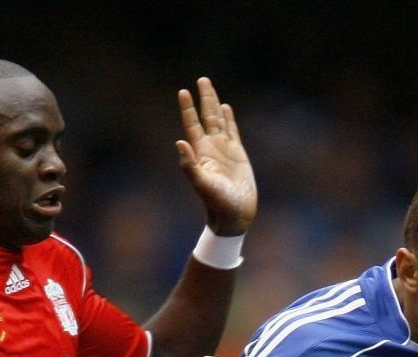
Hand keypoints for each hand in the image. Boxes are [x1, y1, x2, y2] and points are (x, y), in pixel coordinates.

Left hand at [174, 78, 255, 235]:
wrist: (234, 214)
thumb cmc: (217, 203)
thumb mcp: (203, 184)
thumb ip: (190, 165)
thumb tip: (179, 142)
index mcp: (200, 153)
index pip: (192, 125)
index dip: (188, 108)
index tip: (183, 92)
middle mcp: (211, 148)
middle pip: (206, 117)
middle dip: (204, 99)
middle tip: (202, 80)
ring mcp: (224, 150)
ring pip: (219, 121)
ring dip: (214, 104)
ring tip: (210, 88)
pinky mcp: (238, 154)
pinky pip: (232, 131)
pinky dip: (229, 119)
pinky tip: (226, 109)